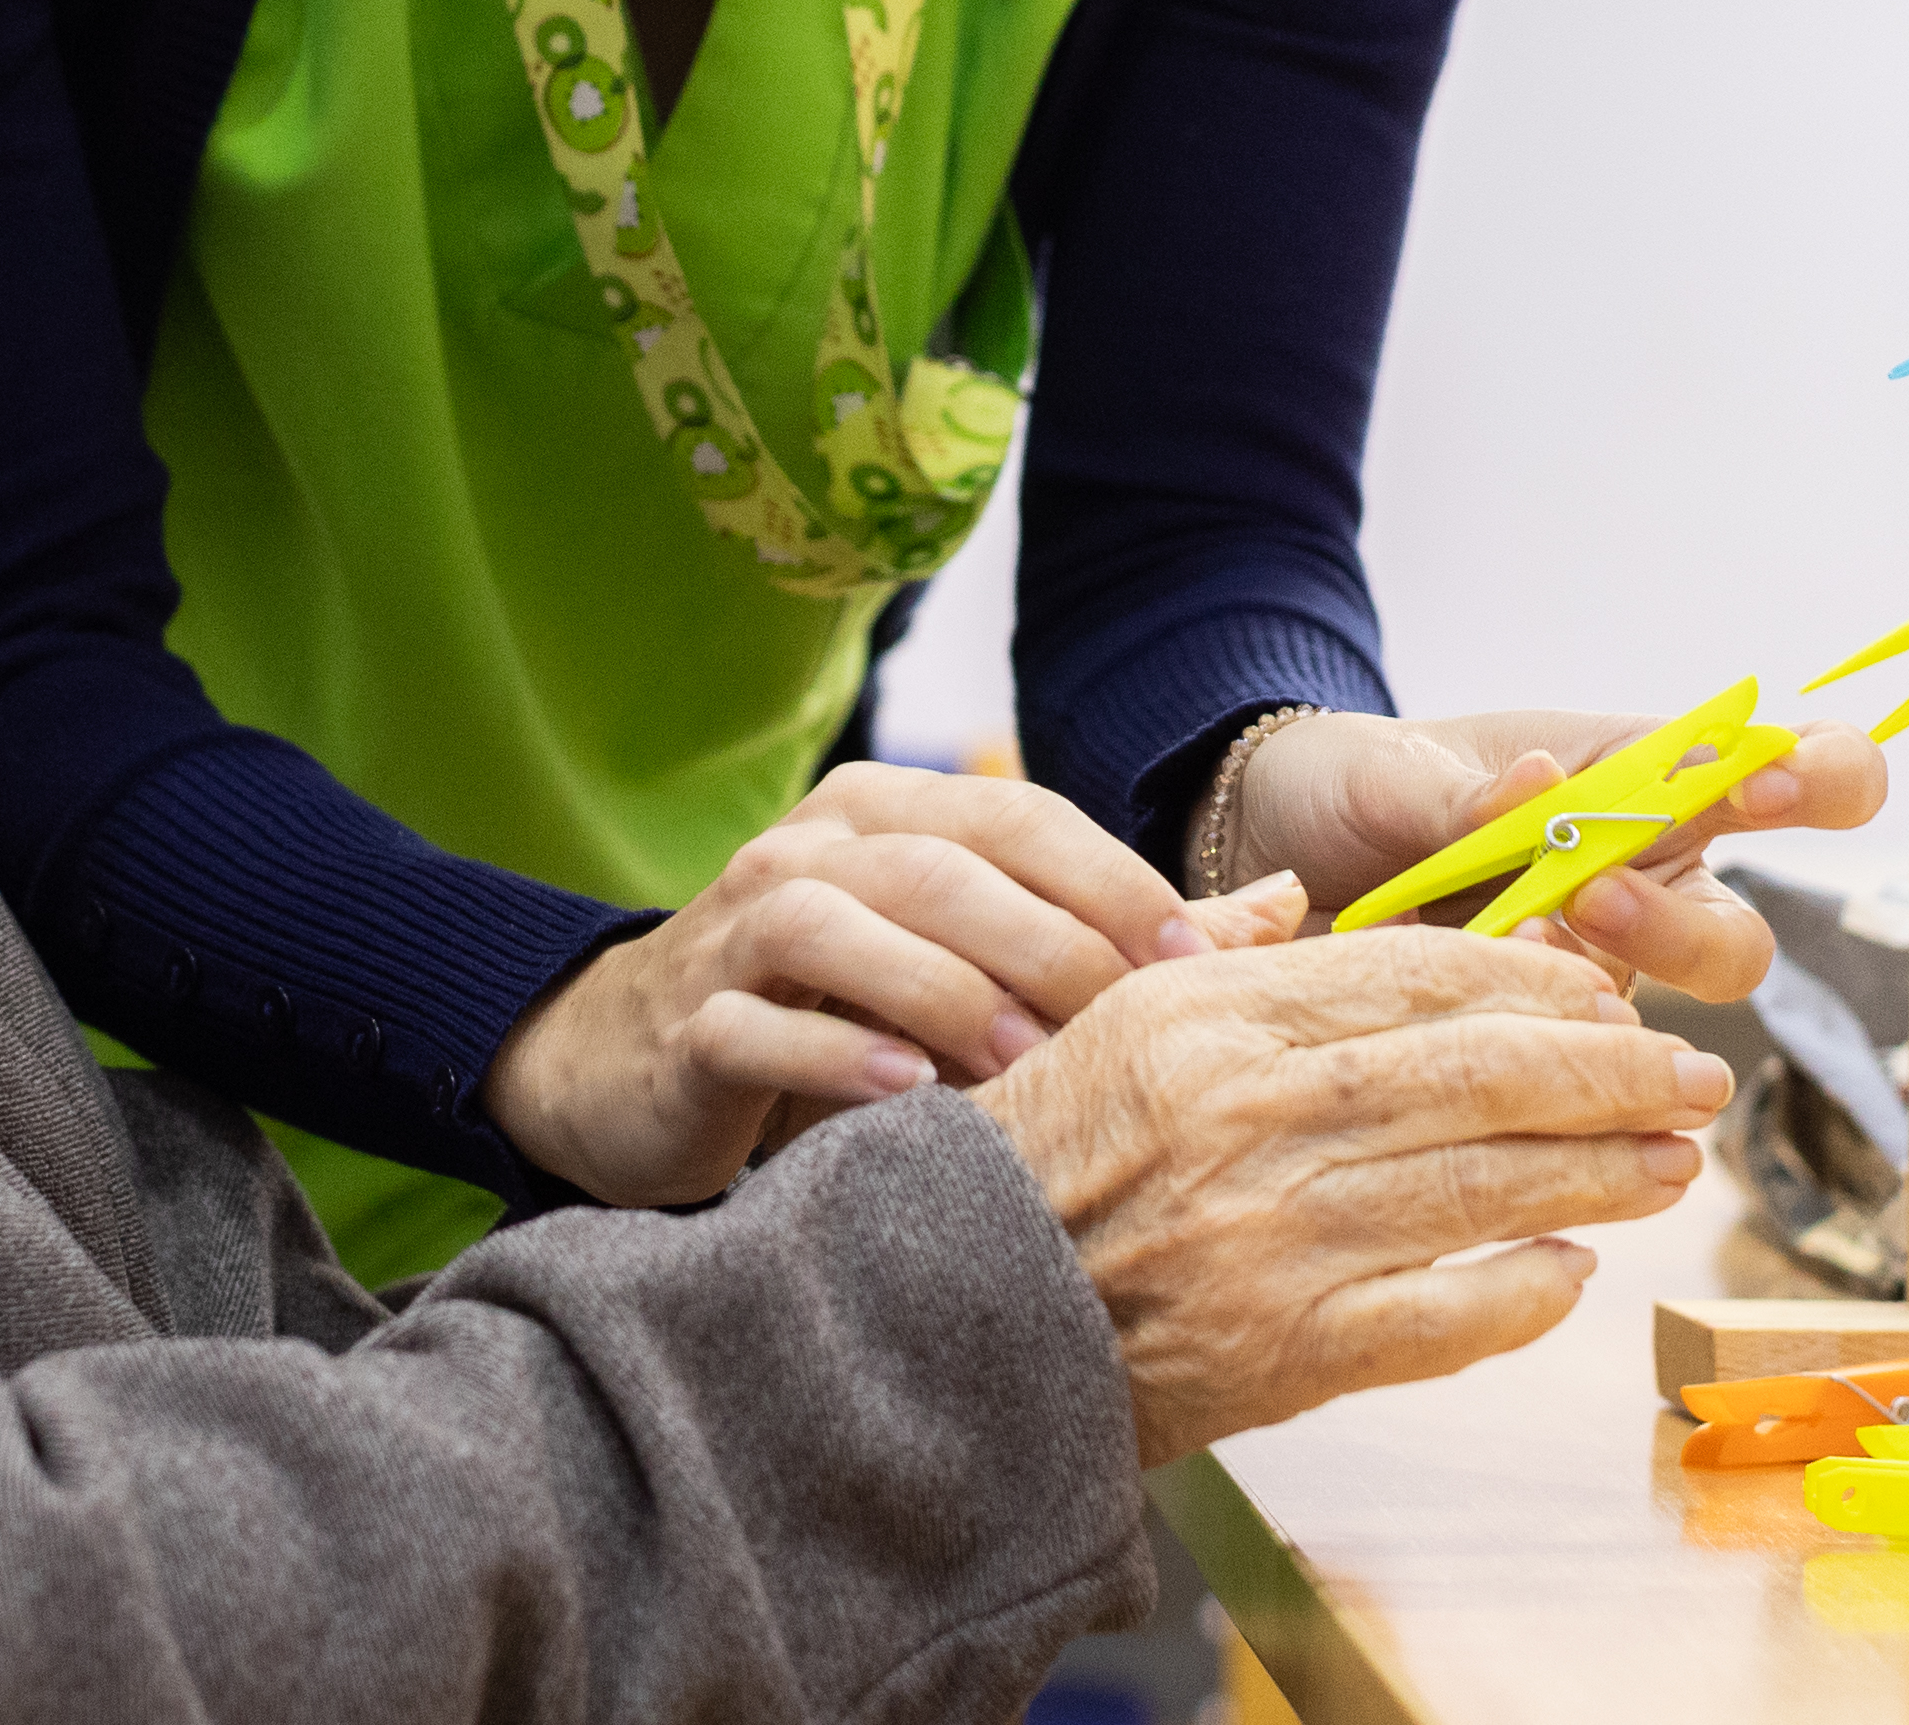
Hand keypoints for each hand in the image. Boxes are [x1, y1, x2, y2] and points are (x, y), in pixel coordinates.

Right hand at [482, 763, 1214, 1209]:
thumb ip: (1110, 937)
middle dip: (1048, 942)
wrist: (630, 1065)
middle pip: (944, 866)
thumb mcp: (967, 963)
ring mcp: (737, 927)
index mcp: (890, 812)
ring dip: (948, 993)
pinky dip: (834, 1055)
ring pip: (848, 927)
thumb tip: (1278, 912)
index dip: (1110, 879)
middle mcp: (811, 846)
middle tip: (1132, 1031)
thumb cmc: (835, 1014)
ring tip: (1027, 1069)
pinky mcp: (688, 1021)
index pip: (1019, 818)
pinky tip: (904, 1095)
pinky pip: (761, 1025)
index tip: (1197, 960)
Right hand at [973, 921, 1735, 1465]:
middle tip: (1694, 1074)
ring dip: (1601, 1172)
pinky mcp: (1289, 1351)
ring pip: (1487, 1186)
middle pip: (1481, 1074)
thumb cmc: (1034, 1159)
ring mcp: (1279, 1236)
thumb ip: (1223, 953)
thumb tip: (1309, 896)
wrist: (945, 1318)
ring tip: (1673, 1158)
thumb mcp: (1112, 1017)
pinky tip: (1573, 1268)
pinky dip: (1520, 1292)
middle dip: (1611, 1073)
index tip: (1609, 994)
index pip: (1419, 975)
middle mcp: (1257, 1114)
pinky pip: (1446, 1317)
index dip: (1537, 985)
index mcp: (1217, 1015)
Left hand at [1224, 710, 1887, 1006]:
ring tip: (1502, 954)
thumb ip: (1468, 789)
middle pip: (1738, 947)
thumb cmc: (1362, 786)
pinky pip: (1561, 1081)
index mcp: (1645, 781)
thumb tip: (1547, 782)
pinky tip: (1444, 1016)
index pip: (1790, 774)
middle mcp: (1643, 888)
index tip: (1767, 787)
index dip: (1817, 782)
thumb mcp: (1399, 768)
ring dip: (1591, 1001)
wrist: (1269, 857)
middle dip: (1680, 935)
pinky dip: (1510, 1054)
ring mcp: (1591, 981)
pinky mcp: (1531, 1050)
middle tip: (1593, 897)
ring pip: (1663, 1034)